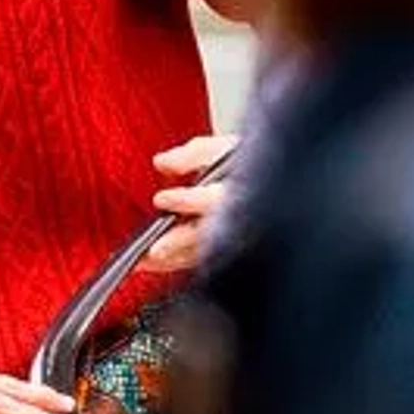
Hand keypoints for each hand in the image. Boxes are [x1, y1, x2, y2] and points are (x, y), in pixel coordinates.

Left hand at [144, 133, 238, 274]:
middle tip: (155, 249)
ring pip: (200, 253)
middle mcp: (237, 217)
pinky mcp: (221, 253)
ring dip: (170, 259)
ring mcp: (230, 238)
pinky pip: (195, 261)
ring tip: (143, 261)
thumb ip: (193, 154)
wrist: (270, 190)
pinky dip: (171, 264)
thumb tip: (162, 162)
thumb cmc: (248, 168)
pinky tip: (151, 264)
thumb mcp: (224, 150)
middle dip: (180, 241)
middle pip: (208, 232)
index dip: (186, 200)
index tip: (161, 199)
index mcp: (240, 189)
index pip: (213, 197)